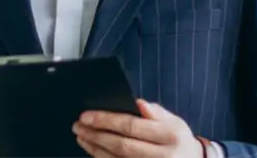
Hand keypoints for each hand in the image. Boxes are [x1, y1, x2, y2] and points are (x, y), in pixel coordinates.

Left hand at [73, 99, 204, 157]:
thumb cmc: (179, 140)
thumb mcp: (174, 121)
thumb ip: (155, 112)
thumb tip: (137, 103)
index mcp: (169, 135)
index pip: (131, 126)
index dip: (106, 120)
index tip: (86, 115)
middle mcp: (162, 155)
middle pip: (121, 145)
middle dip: (96, 135)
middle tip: (78, 126)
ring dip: (95, 149)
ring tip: (81, 137)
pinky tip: (93, 151)